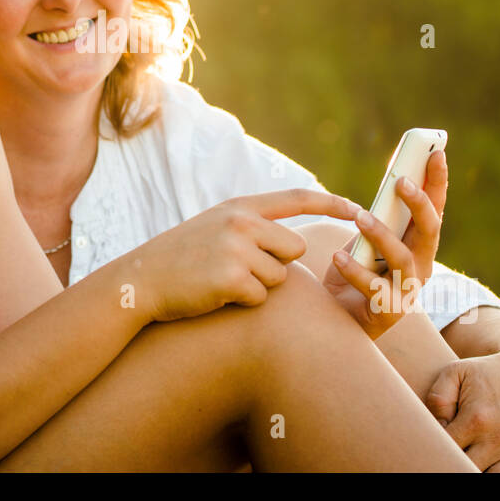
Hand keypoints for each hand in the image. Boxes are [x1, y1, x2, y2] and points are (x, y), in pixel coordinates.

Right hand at [136, 189, 357, 322]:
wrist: (140, 281)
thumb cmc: (182, 259)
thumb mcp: (215, 227)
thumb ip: (251, 226)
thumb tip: (296, 243)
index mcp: (240, 206)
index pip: (296, 198)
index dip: (331, 202)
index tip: (358, 208)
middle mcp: (241, 221)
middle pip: (294, 248)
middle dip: (276, 265)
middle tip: (238, 269)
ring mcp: (236, 248)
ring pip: (281, 277)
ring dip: (259, 287)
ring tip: (223, 280)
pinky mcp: (232, 277)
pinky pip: (262, 297)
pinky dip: (244, 302)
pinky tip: (216, 294)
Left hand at [322, 150, 446, 338]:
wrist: (335, 320)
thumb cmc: (354, 273)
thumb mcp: (368, 239)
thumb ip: (381, 217)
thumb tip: (391, 179)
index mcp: (418, 246)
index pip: (435, 210)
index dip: (438, 182)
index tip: (436, 152)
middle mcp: (421, 267)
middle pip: (429, 231)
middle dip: (418, 203)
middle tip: (400, 182)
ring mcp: (408, 291)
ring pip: (404, 259)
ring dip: (383, 234)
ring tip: (360, 217)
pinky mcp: (389, 313)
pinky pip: (375, 289)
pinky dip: (356, 270)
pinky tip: (338, 257)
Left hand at [424, 344, 499, 471]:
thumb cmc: (488, 373)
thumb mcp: (457, 372)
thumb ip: (438, 398)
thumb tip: (437, 427)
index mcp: (476, 419)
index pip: (445, 449)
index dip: (439, 446)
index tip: (441, 437)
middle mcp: (498, 440)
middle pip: (464, 467)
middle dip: (455, 458)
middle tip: (456, 446)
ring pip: (489, 479)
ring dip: (477, 469)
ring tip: (473, 455)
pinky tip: (492, 462)